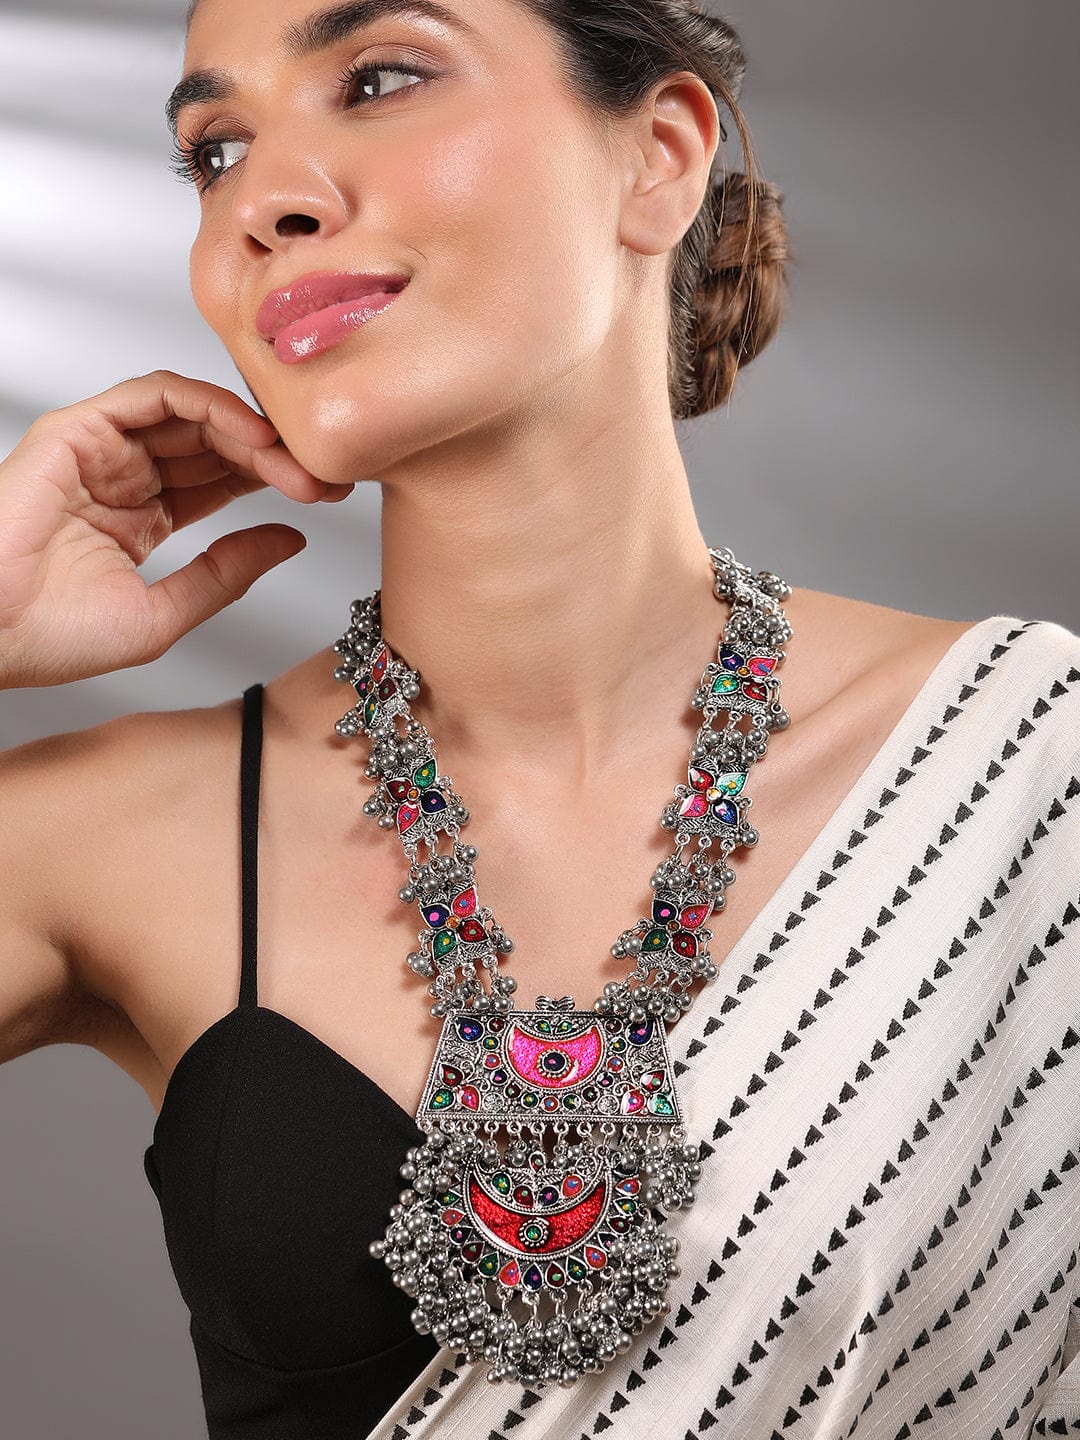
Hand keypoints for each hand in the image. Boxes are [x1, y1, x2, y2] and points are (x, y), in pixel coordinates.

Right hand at [0, 369, 350, 686]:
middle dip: (275, 458)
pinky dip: (208, 404)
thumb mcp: (166, 613)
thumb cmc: (51, 638)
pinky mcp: (78, 429)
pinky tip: (252, 434)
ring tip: (295, 460)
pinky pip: (152, 396)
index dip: (275, 482)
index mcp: (139, 519)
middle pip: (214, 445)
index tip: (325, 495)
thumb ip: (227, 574)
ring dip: (250, 431)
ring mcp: (100, 450)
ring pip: (191, 415)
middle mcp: (122, 478)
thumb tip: (290, 541)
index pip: (220, 482)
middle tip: (324, 477)